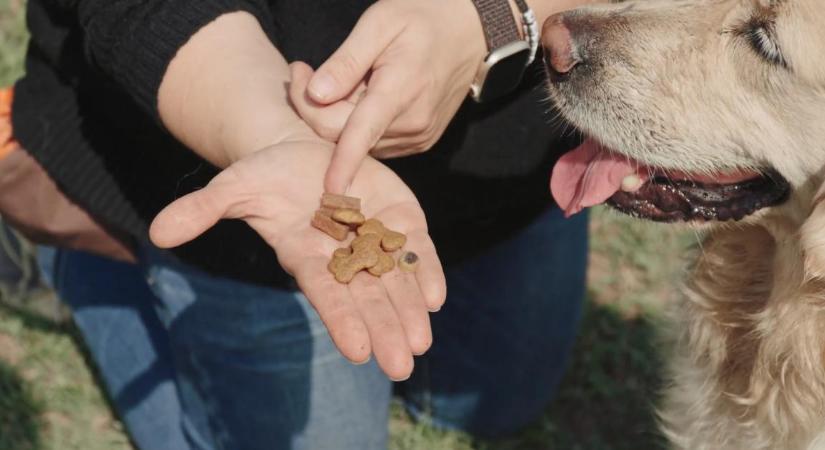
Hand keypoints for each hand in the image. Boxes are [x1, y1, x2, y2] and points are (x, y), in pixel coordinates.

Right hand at [149, 138, 446, 380]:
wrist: (305, 151)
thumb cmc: (266, 175)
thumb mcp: (234, 186)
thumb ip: (204, 210)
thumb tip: (157, 233)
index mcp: (307, 256)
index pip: (326, 294)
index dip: (341, 319)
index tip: (359, 351)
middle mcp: (343, 256)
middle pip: (366, 298)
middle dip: (384, 329)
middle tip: (400, 366)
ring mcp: (374, 238)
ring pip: (396, 280)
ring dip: (410, 310)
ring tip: (421, 343)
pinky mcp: (399, 217)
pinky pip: (416, 248)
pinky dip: (428, 270)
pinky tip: (437, 297)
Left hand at [288, 0, 487, 192]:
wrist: (469, 31)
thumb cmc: (422, 19)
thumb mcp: (379, 24)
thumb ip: (346, 62)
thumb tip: (315, 94)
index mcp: (399, 92)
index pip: (360, 135)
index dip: (341, 163)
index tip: (328, 189)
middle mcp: (411, 123)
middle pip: (346, 136)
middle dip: (315, 110)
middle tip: (301, 71)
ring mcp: (418, 136)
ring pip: (360, 143)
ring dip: (339, 118)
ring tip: (341, 78)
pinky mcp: (419, 141)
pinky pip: (376, 142)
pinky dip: (359, 126)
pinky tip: (363, 95)